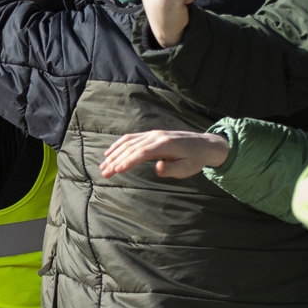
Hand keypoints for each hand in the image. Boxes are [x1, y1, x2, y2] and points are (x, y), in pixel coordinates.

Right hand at [98, 129, 228, 178]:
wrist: (204, 144)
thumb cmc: (195, 160)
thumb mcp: (187, 168)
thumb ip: (171, 169)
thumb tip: (157, 167)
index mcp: (165, 145)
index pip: (141, 153)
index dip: (127, 161)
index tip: (116, 171)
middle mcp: (156, 136)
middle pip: (131, 147)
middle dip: (116, 160)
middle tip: (104, 173)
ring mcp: (153, 134)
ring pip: (129, 142)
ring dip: (114, 153)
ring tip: (103, 165)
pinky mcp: (151, 135)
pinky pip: (132, 138)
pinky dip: (119, 144)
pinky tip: (110, 152)